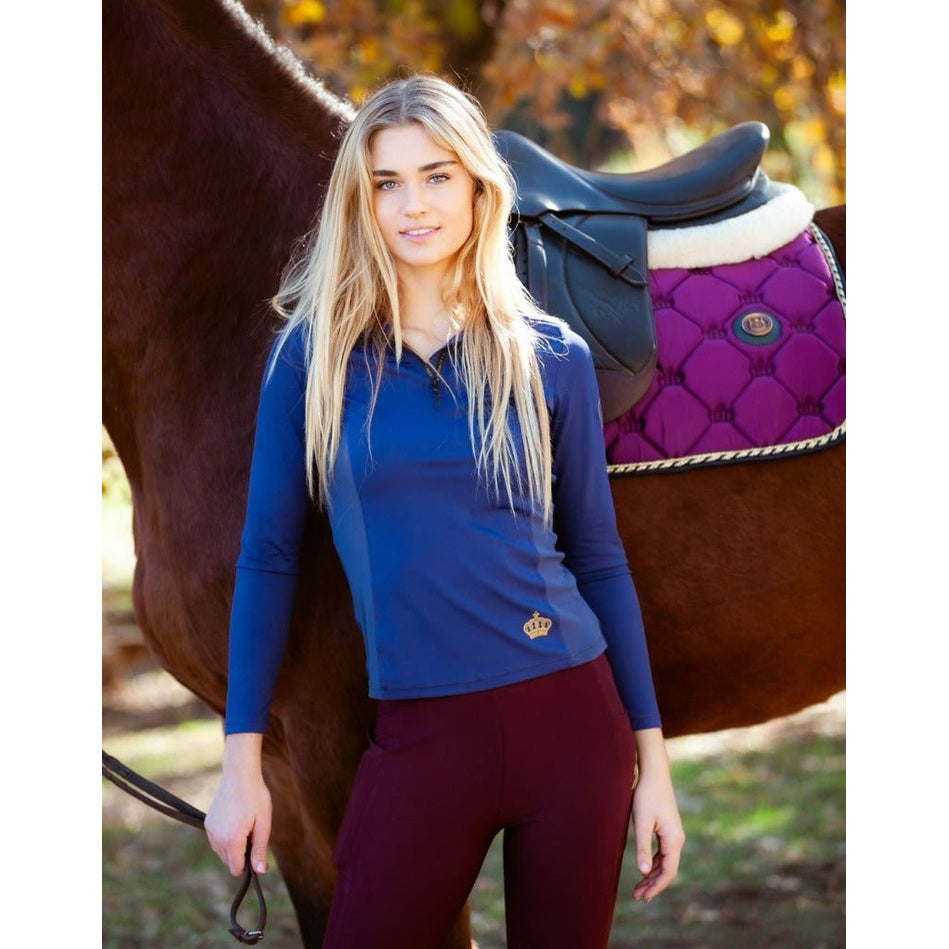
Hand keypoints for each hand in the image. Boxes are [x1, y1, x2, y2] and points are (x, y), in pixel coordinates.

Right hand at [205, 734, 271, 875]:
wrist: (239, 775)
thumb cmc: (256, 797)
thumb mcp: (263, 823)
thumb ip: (260, 849)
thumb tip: (260, 871)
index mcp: (231, 840)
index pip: (236, 869)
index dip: (249, 863)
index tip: (257, 848)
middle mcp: (217, 838)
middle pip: (229, 861)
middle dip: (241, 853)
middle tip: (252, 831)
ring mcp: (210, 830)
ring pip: (222, 851)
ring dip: (233, 845)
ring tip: (245, 824)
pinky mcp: (208, 823)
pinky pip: (217, 840)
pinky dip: (226, 837)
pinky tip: (236, 820)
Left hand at [630, 729, 684, 902]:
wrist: (654, 773)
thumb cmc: (646, 795)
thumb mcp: (641, 821)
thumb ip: (642, 846)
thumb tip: (642, 872)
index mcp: (673, 839)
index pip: (668, 871)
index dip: (656, 886)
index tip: (643, 897)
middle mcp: (677, 839)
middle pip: (667, 869)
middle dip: (653, 884)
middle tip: (637, 897)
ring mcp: (673, 834)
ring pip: (665, 862)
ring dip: (652, 875)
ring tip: (639, 888)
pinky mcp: (667, 829)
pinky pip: (662, 852)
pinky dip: (653, 863)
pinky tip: (644, 868)